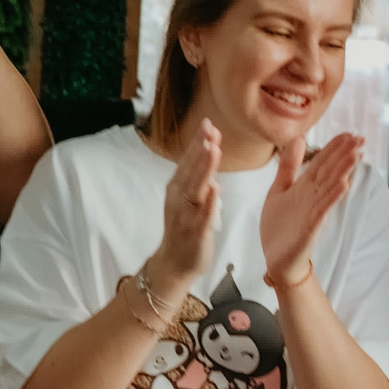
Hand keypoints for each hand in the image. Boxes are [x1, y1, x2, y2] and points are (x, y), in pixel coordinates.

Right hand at [146, 120, 222, 297]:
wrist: (173, 264)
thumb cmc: (183, 229)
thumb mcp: (188, 199)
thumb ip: (197, 179)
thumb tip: (208, 156)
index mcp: (177, 190)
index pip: (188, 162)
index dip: (197, 143)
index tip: (207, 124)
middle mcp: (179, 200)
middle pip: (191, 171)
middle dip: (201, 150)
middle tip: (210, 129)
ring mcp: (186, 216)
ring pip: (195, 189)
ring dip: (203, 169)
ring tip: (212, 149)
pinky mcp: (196, 233)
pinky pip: (202, 217)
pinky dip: (208, 203)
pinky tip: (214, 189)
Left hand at [257, 131, 363, 290]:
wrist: (275, 260)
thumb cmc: (279, 228)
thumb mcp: (279, 190)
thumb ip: (288, 166)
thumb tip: (298, 138)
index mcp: (304, 187)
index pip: (322, 162)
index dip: (334, 148)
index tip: (349, 133)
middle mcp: (312, 197)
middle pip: (330, 171)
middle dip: (344, 155)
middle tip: (360, 139)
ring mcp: (313, 212)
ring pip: (330, 187)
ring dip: (343, 171)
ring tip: (356, 155)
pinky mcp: (310, 228)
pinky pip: (323, 210)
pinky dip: (333, 197)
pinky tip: (344, 184)